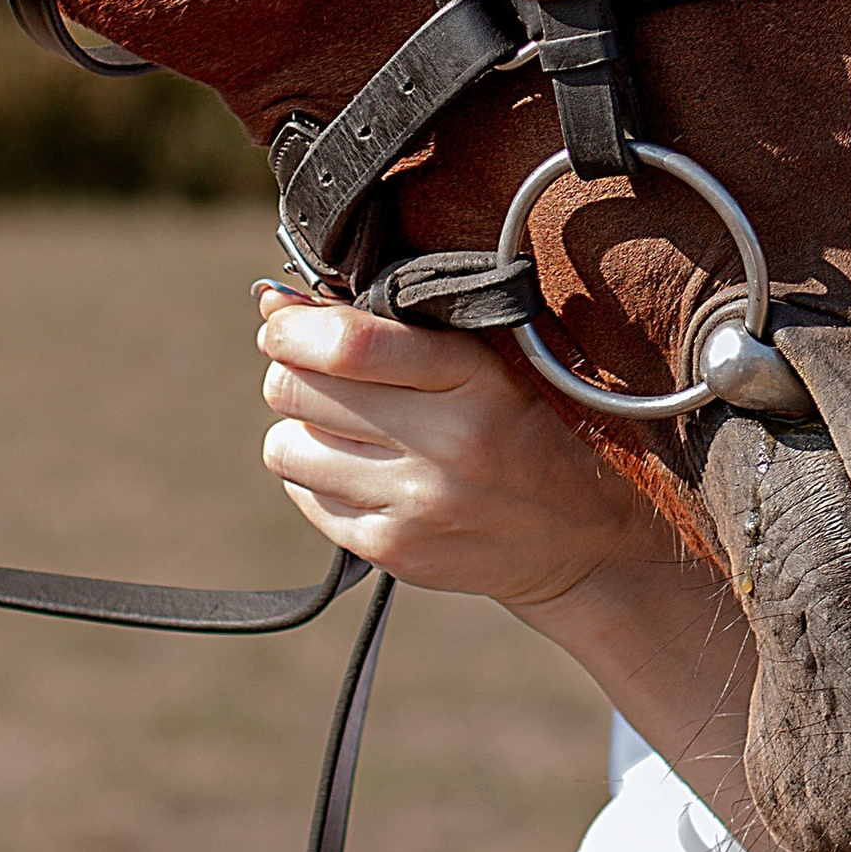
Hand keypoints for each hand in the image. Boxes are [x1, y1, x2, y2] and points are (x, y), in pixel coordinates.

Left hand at [256, 285, 657, 610]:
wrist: (576, 537)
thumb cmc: (520, 430)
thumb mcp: (483, 363)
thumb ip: (389, 328)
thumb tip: (274, 301)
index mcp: (471, 378)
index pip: (347, 344)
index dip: (291, 326)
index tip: (282, 320)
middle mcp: (442, 443)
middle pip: (297, 391)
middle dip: (292, 372)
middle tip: (316, 375)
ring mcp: (412, 504)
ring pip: (286, 446)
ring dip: (302, 429)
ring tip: (347, 429)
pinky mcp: (391, 550)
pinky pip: (304, 496)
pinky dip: (318, 477)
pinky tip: (362, 471)